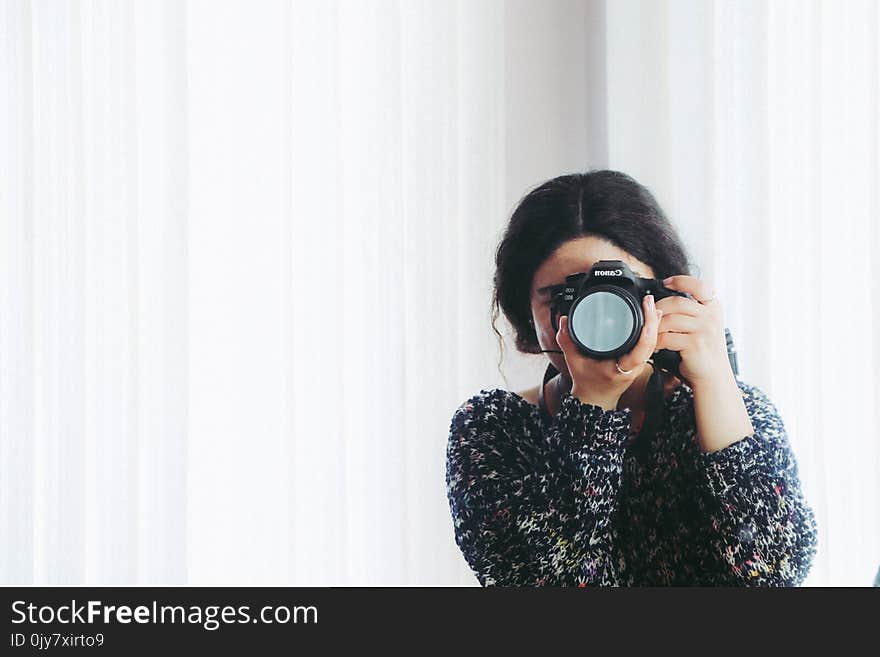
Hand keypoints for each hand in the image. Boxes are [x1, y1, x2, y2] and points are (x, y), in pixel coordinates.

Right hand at [556, 293, 662, 410]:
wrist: (595, 398)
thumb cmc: (587, 383)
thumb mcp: (573, 362)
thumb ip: (566, 340)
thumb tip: (564, 321)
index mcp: (620, 369)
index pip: (640, 349)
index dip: (646, 329)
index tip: (644, 310)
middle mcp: (633, 367)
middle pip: (651, 342)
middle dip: (652, 320)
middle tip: (647, 300)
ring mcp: (638, 365)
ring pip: (653, 342)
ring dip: (653, 323)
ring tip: (649, 304)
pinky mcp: (638, 361)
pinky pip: (649, 344)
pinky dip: (651, 329)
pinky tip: (651, 316)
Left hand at [655, 275, 730, 387]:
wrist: (713, 374)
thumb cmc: (704, 348)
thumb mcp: (705, 323)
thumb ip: (691, 309)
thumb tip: (664, 296)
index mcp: (714, 307)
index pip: (699, 285)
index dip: (681, 281)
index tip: (666, 282)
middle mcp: (711, 316)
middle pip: (677, 302)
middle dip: (658, 307)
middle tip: (650, 315)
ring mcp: (704, 330)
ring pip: (669, 319)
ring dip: (655, 327)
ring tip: (652, 332)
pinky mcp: (694, 344)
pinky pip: (666, 337)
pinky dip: (657, 341)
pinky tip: (655, 345)